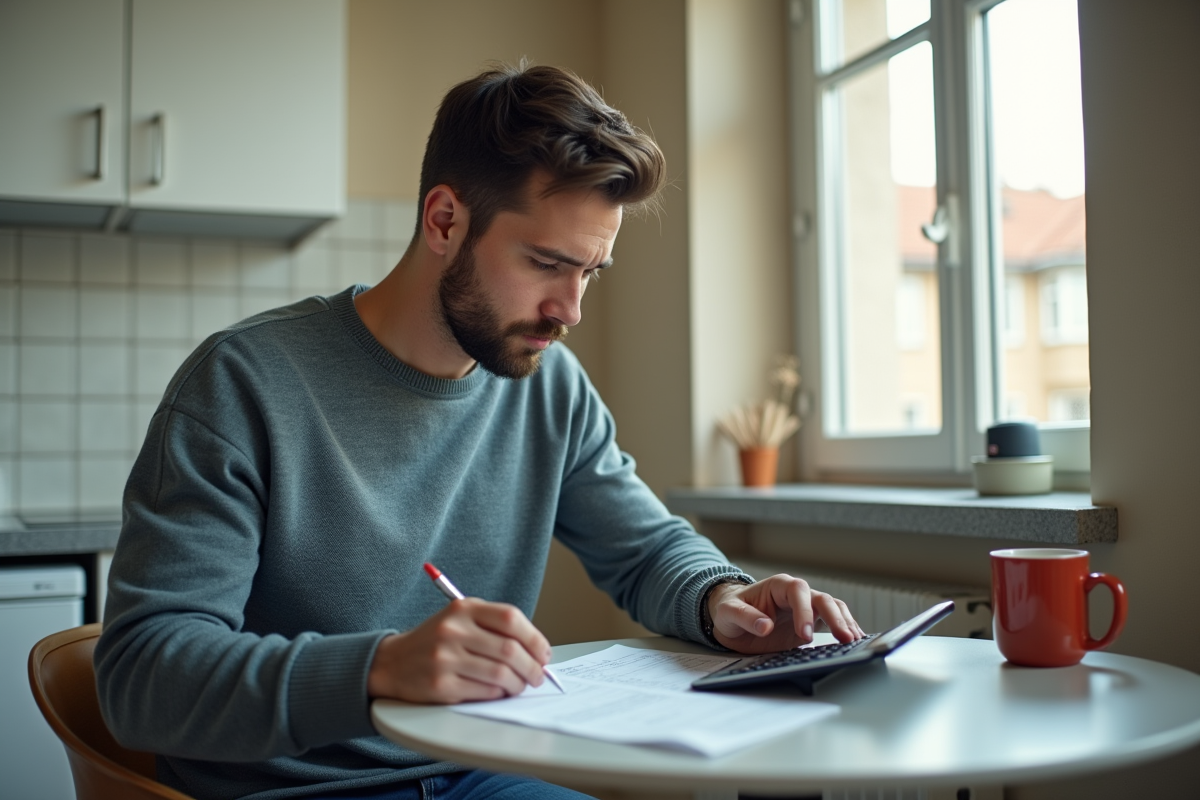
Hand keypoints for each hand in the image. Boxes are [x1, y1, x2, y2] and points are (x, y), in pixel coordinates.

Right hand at [367, 598, 551, 703]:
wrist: (393, 662)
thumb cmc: (437, 641)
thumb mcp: (461, 619)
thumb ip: (495, 627)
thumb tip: (537, 650)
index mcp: (463, 608)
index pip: (510, 618)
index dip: (535, 638)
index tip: (544, 653)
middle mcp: (453, 630)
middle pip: (510, 649)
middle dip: (532, 667)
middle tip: (537, 676)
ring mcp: (445, 658)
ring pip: (501, 674)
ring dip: (518, 684)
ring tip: (520, 686)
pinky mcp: (441, 685)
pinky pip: (485, 691)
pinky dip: (499, 694)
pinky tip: (498, 691)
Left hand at [708, 574, 864, 653]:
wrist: (732, 620)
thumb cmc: (730, 611)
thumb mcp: (729, 613)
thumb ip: (745, 617)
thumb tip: (766, 626)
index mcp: (777, 586)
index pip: (798, 591)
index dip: (804, 611)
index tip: (804, 635)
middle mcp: (796, 594)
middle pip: (822, 599)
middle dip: (835, 618)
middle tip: (843, 638)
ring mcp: (806, 608)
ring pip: (833, 608)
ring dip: (845, 622)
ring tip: (854, 641)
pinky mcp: (811, 622)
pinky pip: (833, 621)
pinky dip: (844, 629)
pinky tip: (854, 641)